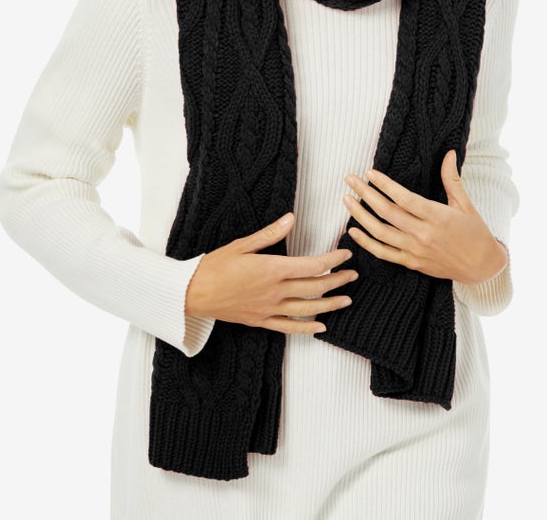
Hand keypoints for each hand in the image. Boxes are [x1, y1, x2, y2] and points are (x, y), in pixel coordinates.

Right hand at [185, 212, 357, 334]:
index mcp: (272, 269)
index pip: (311, 265)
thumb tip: (291, 219)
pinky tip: (320, 326)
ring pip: (307, 308)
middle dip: (337, 280)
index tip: (345, 255)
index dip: (332, 260)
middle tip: (353, 275)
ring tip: (347, 300)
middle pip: (314, 287)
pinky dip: (307, 328)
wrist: (193, 293)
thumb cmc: (215, 266)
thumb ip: (270, 234)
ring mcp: (269, 308)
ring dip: (330, 304)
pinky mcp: (261, 320)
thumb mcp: (242, 244)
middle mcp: (274, 291)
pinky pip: (289, 327)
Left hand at [342, 151, 506, 284]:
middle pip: (387, 212)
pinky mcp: (411, 263)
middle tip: (349, 179)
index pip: (404, 198)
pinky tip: (353, 230)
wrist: (482, 267)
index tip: (370, 173)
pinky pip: (383, 253)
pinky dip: (366, 243)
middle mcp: (423, 234)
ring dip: (360, 216)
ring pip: (380, 233)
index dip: (385, 185)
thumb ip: (452, 178)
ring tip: (346, 200)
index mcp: (437, 216)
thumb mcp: (465, 204)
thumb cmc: (475, 232)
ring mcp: (415, 250)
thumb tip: (449, 153)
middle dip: (364, 194)